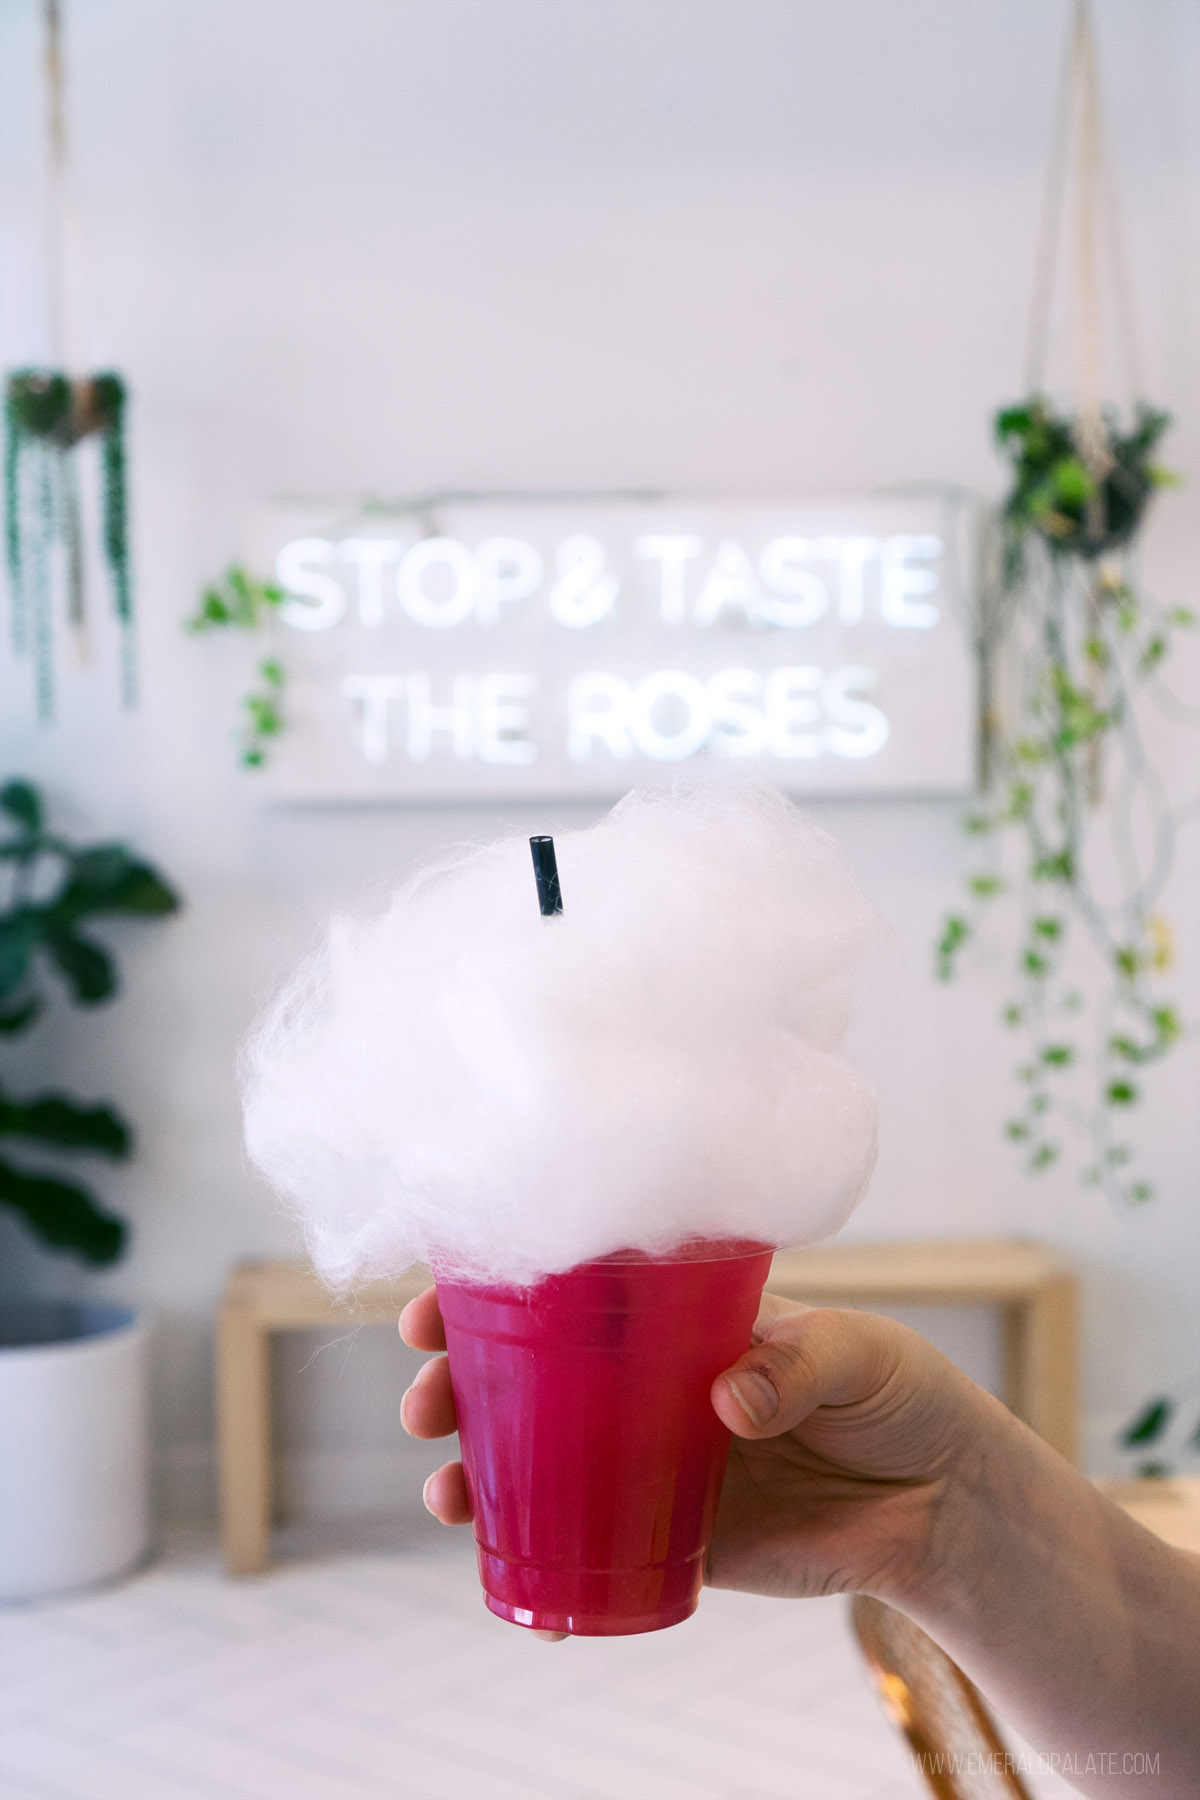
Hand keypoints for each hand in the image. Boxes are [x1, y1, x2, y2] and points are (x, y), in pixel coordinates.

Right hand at [400, 1284, 992, 1617]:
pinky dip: (545, 1572)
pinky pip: (592, 1553)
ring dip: (480, 1476)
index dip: (496, 1291)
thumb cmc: (899, 1394)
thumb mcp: (855, 1351)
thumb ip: (794, 1363)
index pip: (571, 1291)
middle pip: (532, 1378)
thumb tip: (728, 1402)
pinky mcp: (677, 1536)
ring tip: (449, 1496)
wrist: (944, 1499)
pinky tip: (516, 1589)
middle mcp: (650, 1385)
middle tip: (427, 1408)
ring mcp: (655, 1461)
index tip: (439, 1306)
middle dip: (461, 1386)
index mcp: (678, 1317)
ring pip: (543, 1465)